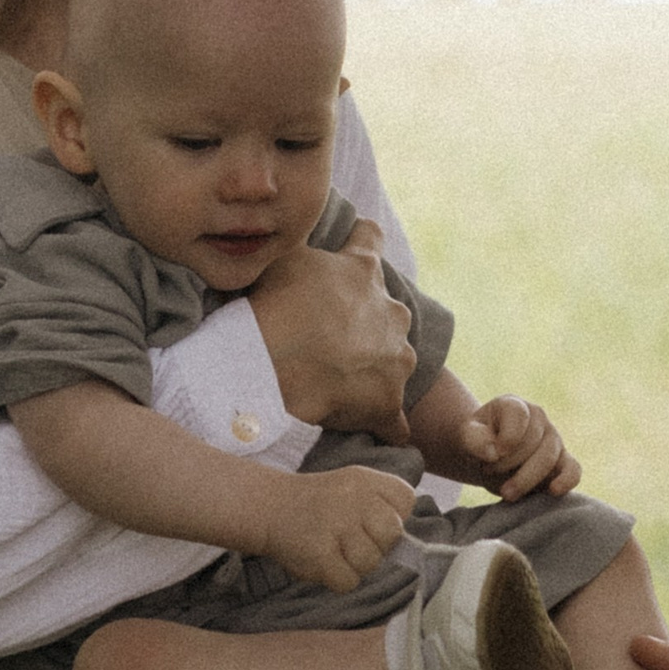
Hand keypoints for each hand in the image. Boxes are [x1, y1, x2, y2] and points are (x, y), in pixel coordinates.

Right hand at [246, 222, 416, 443]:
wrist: (273, 366)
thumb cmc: (274, 307)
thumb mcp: (286, 259)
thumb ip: (308, 250)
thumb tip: (305, 241)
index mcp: (363, 271)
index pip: (370, 239)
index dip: (362, 240)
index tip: (358, 240)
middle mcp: (391, 311)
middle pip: (387, 311)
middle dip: (367, 322)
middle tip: (332, 337)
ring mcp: (395, 358)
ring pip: (394, 360)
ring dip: (375, 368)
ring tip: (342, 383)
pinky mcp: (389, 402)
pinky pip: (395, 420)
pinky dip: (385, 423)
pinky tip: (376, 430)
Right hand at [252, 464, 418, 591]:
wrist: (268, 507)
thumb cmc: (319, 505)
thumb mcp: (353, 488)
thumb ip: (383, 505)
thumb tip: (411, 543)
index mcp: (366, 479)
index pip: (406, 500)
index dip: (394, 516)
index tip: (371, 520)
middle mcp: (354, 498)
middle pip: (393, 536)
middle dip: (377, 545)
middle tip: (351, 540)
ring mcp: (336, 525)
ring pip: (371, 563)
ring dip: (354, 565)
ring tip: (334, 550)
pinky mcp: (320, 553)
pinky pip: (349, 581)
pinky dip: (337, 579)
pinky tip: (323, 562)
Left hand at [454, 394, 578, 499]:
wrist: (488, 456)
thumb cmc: (479, 442)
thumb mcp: (468, 436)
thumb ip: (475, 439)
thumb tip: (494, 452)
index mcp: (515, 406)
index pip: (519, 416)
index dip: (508, 438)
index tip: (493, 454)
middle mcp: (539, 419)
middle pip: (533, 443)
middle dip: (508, 463)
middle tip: (487, 472)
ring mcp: (554, 439)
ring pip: (549, 459)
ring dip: (526, 479)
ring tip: (506, 493)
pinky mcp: (563, 461)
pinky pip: (573, 470)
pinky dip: (567, 480)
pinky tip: (553, 491)